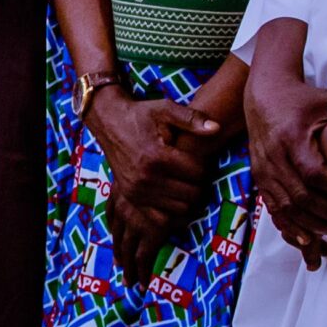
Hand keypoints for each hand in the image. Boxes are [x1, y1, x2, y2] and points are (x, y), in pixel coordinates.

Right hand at [87, 88, 223, 281]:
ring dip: (187, 198)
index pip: (198, 173)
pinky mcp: (131, 197)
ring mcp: (136, 191)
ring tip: (184, 182)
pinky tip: (172, 194)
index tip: (200, 158)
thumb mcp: (165, 109)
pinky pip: (161, 217)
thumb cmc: (140, 115)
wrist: (109, 122)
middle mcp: (145, 178)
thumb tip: (217, 128)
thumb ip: (192, 119)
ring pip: (180, 208)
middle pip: (192, 194)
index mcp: (156, 156)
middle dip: (199, 184)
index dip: (205, 166)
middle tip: (195, 173)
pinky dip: (172, 210)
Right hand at [243, 62, 326, 265]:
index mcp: (291, 137)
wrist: (264, 96)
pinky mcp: (259, 177)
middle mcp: (273, 156)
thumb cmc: (303, 99)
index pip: (314, 173)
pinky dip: (290, 225)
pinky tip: (307, 237)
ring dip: (313, 223)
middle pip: (301, 196)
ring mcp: (264, 169)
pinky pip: (273, 208)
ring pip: (286, 207)